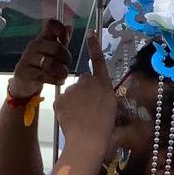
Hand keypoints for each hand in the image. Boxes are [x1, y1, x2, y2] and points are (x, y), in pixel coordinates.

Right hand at [10, 15, 70, 100]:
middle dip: (66, 59)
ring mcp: (27, 58)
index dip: (62, 31)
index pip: (52, 25)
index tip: (65, 42)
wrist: (23, 82)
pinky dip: (55, 80)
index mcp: (42, 38)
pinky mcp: (24, 72)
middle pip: (57, 48)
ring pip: (50, 63)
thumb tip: (69, 27)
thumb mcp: (52, 52)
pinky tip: (58, 81)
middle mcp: (34, 45)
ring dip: (61, 71)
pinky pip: (43, 76)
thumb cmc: (40, 65)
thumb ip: (61, 41)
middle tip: (66, 66)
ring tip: (63, 76)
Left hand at [52, 34, 119, 155]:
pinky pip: (62, 102)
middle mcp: (88, 83)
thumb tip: (103, 102)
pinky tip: (70, 120)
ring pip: (71, 94)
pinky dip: (64, 110)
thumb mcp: (113, 113)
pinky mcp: (60, 98)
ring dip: (74, 103)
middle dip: (83, 93)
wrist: (88, 140)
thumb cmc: (105, 131)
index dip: (95, 47)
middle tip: (87, 111)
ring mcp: (73, 89)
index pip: (99, 62)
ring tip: (80, 119)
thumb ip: (106, 100)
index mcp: (104, 86)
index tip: (91, 34)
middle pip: (83, 83)